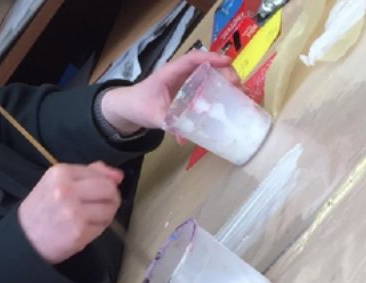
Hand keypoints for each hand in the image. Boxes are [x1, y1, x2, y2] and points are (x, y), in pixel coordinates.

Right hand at [18, 161, 122, 263]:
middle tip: (98, 208)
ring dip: (105, 216)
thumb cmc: (41, 211)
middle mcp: (67, 190)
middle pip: (108, 189)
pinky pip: (102, 227)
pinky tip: (83, 230)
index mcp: (60, 173)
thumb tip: (118, 175)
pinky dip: (97, 229)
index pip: (99, 174)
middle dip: (110, 199)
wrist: (23, 240)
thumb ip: (88, 175)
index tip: (94, 194)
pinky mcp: (79, 232)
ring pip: (109, 209)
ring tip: (88, 219)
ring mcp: (74, 212)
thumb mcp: (57, 184)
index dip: (104, 185)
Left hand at [100, 51, 238, 134]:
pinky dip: (214, 100)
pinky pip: (202, 94)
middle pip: (206, 68)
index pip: (193, 59)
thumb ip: (168, 124)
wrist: (129, 109)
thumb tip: (184, 138)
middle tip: (238, 85)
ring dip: (222, 86)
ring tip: (238, 95)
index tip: (227, 63)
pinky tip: (225, 109)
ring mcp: (184, 84)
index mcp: (170, 73)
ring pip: (207, 80)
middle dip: (224, 73)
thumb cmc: (139, 106)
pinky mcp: (186, 95)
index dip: (211, 59)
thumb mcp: (153, 116)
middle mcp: (180, 75)